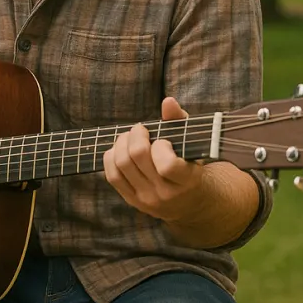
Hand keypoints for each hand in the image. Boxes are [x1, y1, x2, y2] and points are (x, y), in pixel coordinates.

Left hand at [103, 96, 206, 221]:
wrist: (188, 202)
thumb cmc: (189, 164)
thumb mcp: (191, 143)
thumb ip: (180, 121)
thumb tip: (168, 101)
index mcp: (186, 181)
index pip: (167, 165)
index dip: (160, 146)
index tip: (163, 140)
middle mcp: (165, 194)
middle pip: (137, 157)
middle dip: (136, 136)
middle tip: (140, 129)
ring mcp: (146, 200)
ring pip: (121, 164)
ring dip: (122, 143)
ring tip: (130, 137)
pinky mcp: (131, 200)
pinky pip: (112, 176)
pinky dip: (112, 156)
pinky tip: (121, 149)